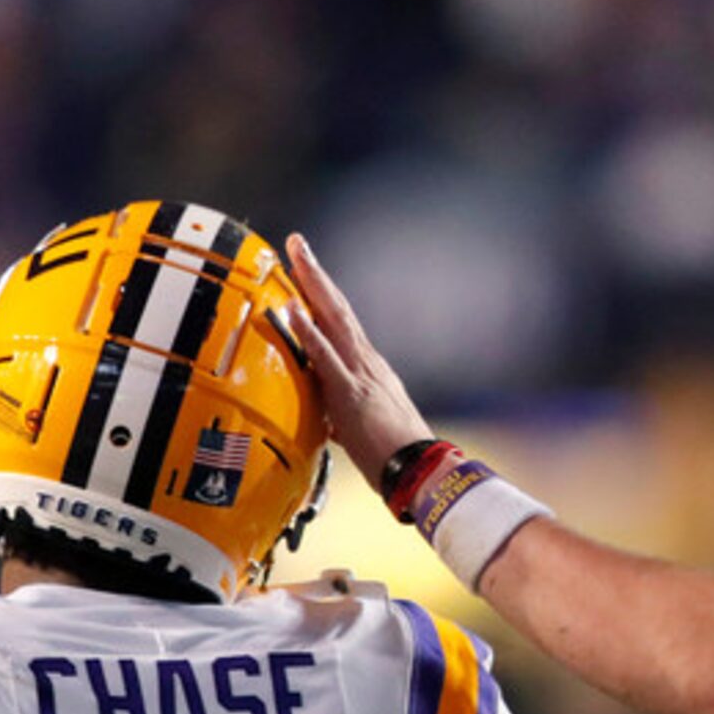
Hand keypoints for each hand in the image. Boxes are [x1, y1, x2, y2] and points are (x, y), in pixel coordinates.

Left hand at [280, 232, 434, 489]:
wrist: (421, 471)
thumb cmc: (395, 456)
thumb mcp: (364, 428)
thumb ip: (344, 417)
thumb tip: (330, 421)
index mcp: (369, 369)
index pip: (341, 324)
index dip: (323, 296)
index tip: (307, 270)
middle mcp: (367, 362)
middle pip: (338, 308)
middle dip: (316, 274)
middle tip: (296, 243)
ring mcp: (360, 374)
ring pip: (334, 320)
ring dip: (312, 286)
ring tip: (295, 257)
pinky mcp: (351, 394)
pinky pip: (326, 357)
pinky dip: (308, 332)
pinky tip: (293, 309)